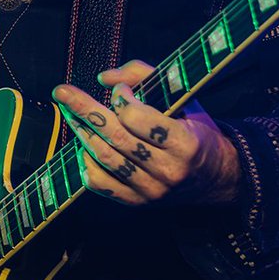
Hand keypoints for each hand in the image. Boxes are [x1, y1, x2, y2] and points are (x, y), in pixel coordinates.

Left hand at [52, 60, 241, 205]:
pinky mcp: (137, 202)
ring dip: (82, 132)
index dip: (122, 99)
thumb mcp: (184, 98)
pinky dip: (86, 163)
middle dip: (84, 110)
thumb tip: (104, 78)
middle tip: (62, 92)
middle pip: (116, 137)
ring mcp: (150, 191)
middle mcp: (168, 171)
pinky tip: (84, 145)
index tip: (120, 90)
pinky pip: (100, 184)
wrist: (216, 178)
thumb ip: (146, 76)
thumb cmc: (197, 130)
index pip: (139, 119)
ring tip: (69, 113)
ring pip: (105, 158)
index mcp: (186, 144)